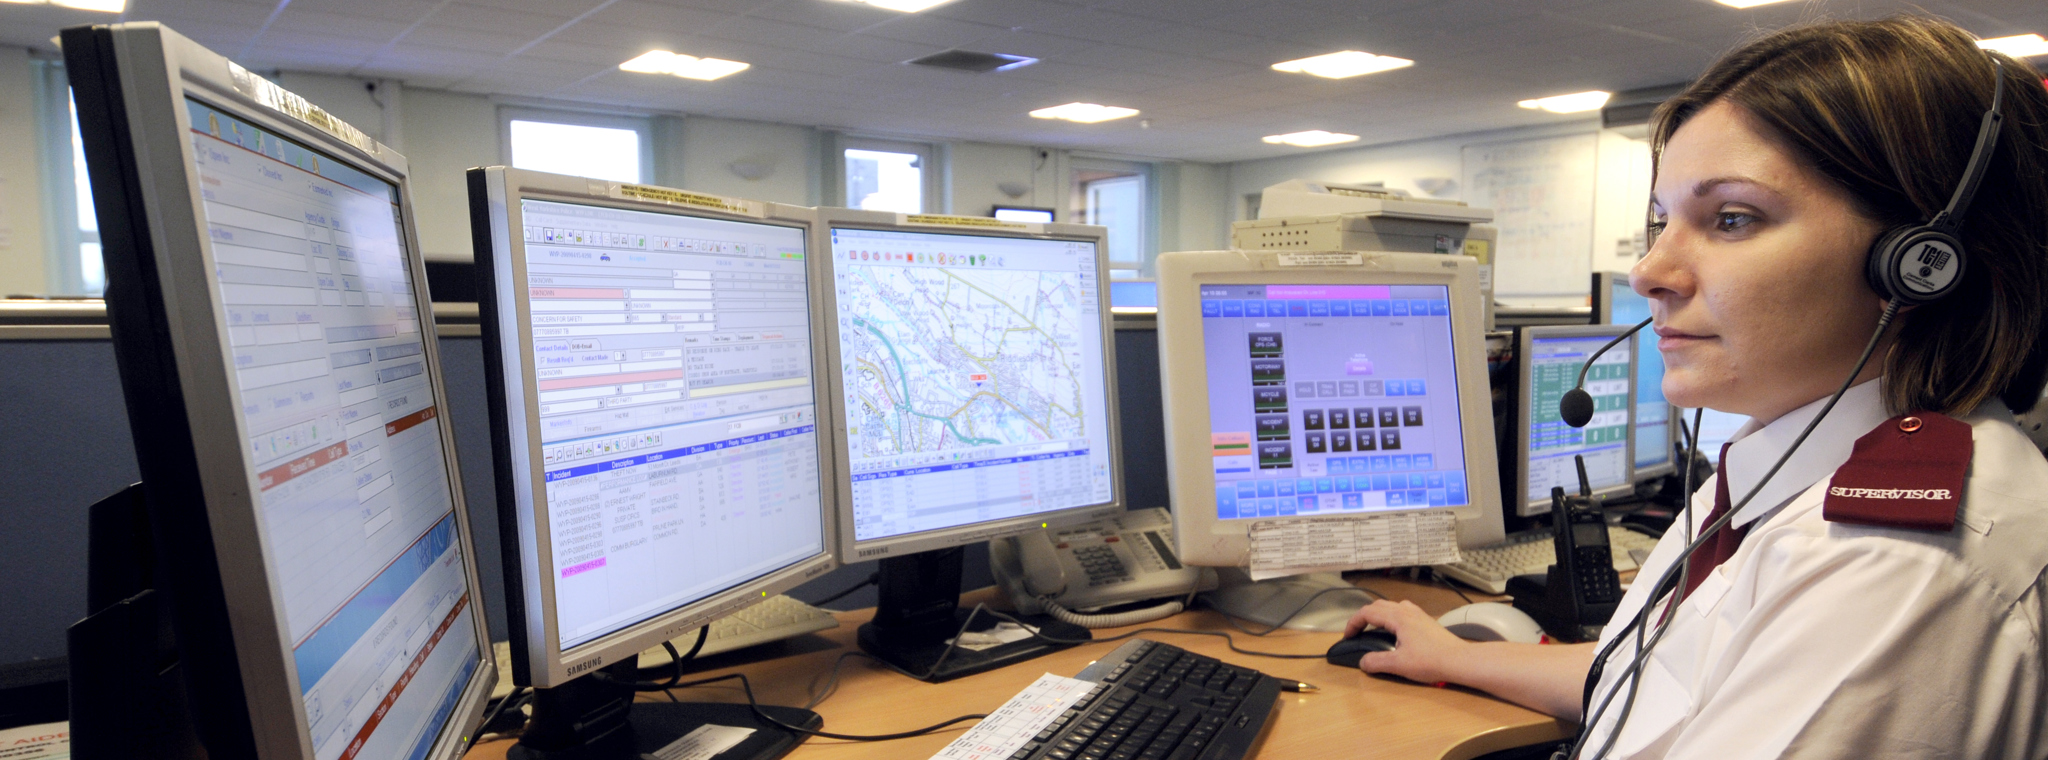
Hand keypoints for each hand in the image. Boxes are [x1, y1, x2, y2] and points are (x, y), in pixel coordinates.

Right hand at [1342, 599, 1470, 683]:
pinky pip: (1402, 610)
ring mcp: (1418, 613)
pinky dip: (1391, 616)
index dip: (1353, 623)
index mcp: (1397, 617)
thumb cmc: (1430, 661)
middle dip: (1363, 618)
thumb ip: (1376, 662)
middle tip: (1357, 633)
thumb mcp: (1398, 664)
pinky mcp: (1426, 620)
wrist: (1459, 660)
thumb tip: (1362, 662)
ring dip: (1378, 615)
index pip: (1367, 613)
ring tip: (1374, 630)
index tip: (1348, 637)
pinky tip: (1396, 631)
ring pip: (1391, 606)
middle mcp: (1406, 610)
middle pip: (1377, 605)